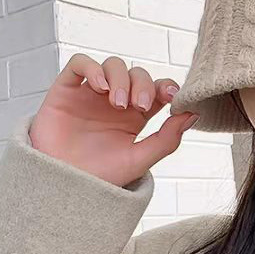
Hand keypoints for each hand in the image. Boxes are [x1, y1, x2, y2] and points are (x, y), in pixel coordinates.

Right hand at [28, 53, 198, 187]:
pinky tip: (100, 87)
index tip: (173, 96)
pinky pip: (79, 63)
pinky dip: (93, 68)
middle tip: (139, 105)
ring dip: (120, 78)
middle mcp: (116, 100)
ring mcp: (91, 93)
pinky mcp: (66, 90)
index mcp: (137, 115)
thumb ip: (167, 139)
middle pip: (138, 74)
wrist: (61, 189)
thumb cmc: (100, 177)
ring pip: (113, 65)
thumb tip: (193, 113)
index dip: (167, 86)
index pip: (158, 88)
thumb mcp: (140, 160)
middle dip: (143, 85)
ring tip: (117, 102)